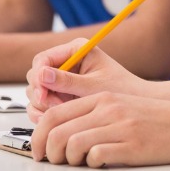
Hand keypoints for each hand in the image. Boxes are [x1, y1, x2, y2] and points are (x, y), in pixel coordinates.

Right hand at [26, 41, 145, 121]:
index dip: (38, 76)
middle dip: (41, 94)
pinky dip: (44, 113)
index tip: (43, 94)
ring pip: (36, 91)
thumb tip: (41, 75)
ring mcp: (62, 79)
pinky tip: (56, 120)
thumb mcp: (93, 86)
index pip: (43, 59)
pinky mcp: (61, 94)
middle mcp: (66, 62)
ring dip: (43, 105)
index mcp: (76, 50)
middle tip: (55, 107)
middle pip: (36, 76)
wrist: (134, 102)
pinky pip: (42, 103)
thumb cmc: (120, 89)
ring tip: (61, 114)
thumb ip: (67, 81)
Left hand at [31, 92, 169, 166]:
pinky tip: (100, 164)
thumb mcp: (122, 107)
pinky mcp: (131, 145)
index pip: (54, 114)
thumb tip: (59, 135)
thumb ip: (93, 115)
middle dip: (46, 151)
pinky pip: (96, 157)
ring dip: (68, 160)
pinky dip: (91, 165)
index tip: (38, 151)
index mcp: (102, 98)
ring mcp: (120, 126)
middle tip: (52, 163)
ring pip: (72, 144)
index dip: (37, 136)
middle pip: (57, 130)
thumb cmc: (157, 119)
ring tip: (78, 164)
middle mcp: (108, 109)